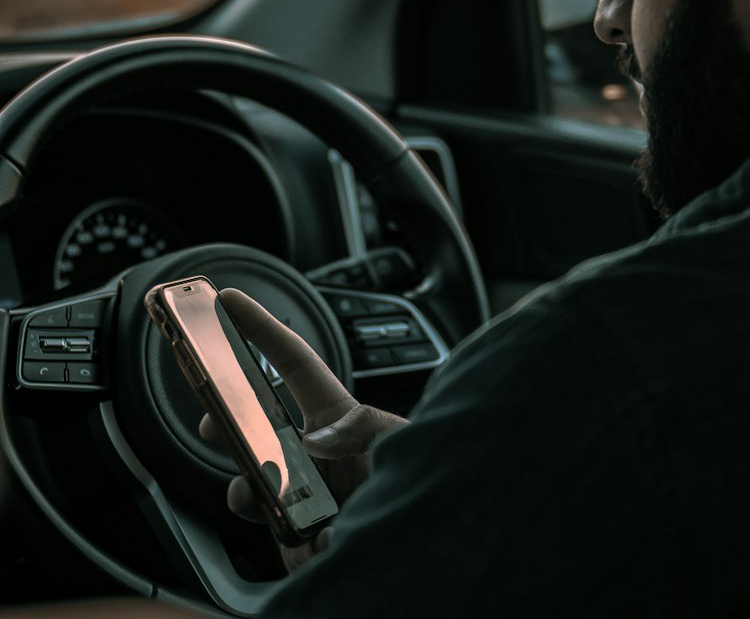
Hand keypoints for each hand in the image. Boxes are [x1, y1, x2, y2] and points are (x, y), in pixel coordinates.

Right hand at [199, 287, 407, 569]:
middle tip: (212, 416)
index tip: (229, 301)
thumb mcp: (402, 443)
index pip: (293, 364)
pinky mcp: (296, 536)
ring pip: (251, 481)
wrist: (427, 559)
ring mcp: (302, 494)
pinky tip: (311, 536)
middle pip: (256, 422)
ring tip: (269, 499)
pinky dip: (278, 532)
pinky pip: (267, 529)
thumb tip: (315, 436)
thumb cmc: (426, 491)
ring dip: (248, 488)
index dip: (261, 330)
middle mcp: (315, 453)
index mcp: (338, 418)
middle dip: (227, 415)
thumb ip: (362, 428)